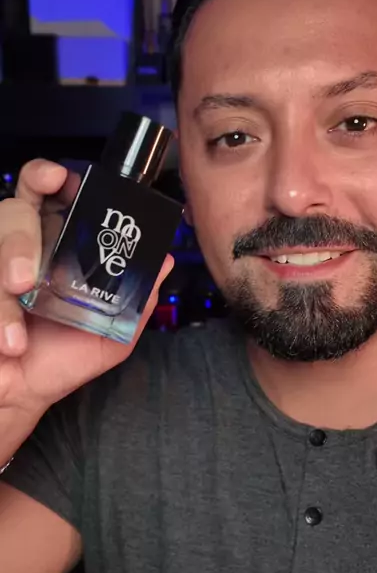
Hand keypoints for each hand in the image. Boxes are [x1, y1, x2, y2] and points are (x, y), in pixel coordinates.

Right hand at [0, 159, 173, 452]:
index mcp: (57, 246)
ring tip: (18, 305)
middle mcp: (21, 248)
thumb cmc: (62, 357)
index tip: (59, 179)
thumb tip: (165, 261)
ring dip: (8, 265)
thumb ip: (137, 299)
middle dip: (20, 235)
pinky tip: (11, 341)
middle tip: (28, 274)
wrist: (22, 395)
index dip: (50, 177)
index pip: (50, 194)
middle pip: (14, 210)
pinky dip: (0, 315)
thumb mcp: (112, 334)